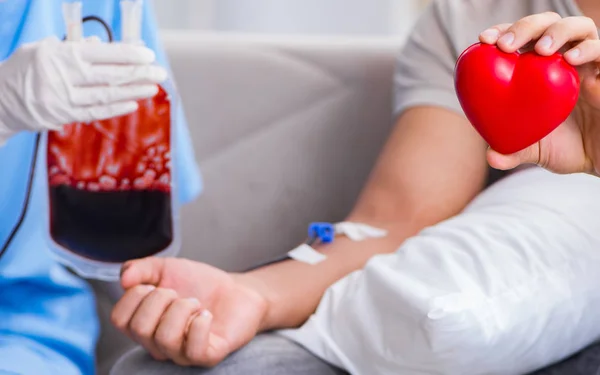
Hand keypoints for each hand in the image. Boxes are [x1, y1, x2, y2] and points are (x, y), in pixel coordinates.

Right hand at [0, 36, 166, 143]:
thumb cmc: (25, 69)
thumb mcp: (42, 49)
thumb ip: (73, 47)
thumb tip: (101, 44)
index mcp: (59, 55)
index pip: (100, 53)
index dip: (127, 54)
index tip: (148, 54)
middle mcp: (63, 77)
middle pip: (109, 76)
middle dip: (138, 74)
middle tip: (160, 72)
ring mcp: (64, 99)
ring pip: (106, 96)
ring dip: (133, 92)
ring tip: (153, 88)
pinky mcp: (64, 116)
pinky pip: (96, 113)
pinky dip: (116, 108)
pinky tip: (133, 103)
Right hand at [111, 258, 269, 366]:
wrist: (237, 290)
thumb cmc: (200, 284)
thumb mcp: (166, 268)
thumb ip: (141, 268)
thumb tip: (124, 279)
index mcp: (144, 325)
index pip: (119, 319)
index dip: (135, 295)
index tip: (154, 285)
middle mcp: (158, 345)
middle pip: (139, 328)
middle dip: (161, 299)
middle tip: (179, 293)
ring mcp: (182, 353)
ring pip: (165, 338)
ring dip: (183, 309)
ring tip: (196, 303)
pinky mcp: (208, 356)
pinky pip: (194, 349)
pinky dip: (200, 324)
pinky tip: (207, 315)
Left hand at [478, 13, 599, 174]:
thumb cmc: (567, 148)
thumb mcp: (535, 151)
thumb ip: (513, 152)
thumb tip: (491, 157)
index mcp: (540, 70)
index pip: (521, 38)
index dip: (503, 32)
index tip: (484, 40)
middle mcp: (565, 60)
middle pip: (547, 24)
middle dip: (525, 27)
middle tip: (505, 45)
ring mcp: (590, 63)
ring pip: (579, 27)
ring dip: (556, 31)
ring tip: (540, 49)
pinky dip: (588, 49)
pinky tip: (570, 59)